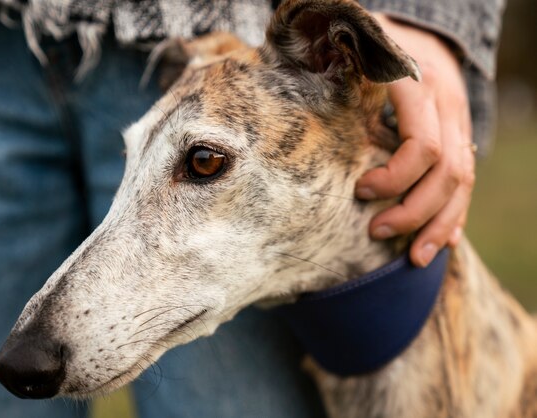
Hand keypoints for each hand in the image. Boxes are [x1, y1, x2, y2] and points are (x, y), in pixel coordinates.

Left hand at [356, 14, 475, 266]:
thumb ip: (344, 87)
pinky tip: (441, 242)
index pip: (424, 146)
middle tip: (375, 232)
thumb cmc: (373, 49)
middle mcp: (448, 107)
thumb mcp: (358, 60)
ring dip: (438, 225)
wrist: (417, 34)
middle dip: (413, 211)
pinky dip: (454, 216)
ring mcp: (459, 125)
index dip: (395, 177)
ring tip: (413, 258)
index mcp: (421, 87)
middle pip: (448, 173)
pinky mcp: (460, 141)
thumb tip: (313, 127)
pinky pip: (467, 183)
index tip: (360, 191)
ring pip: (463, 183)